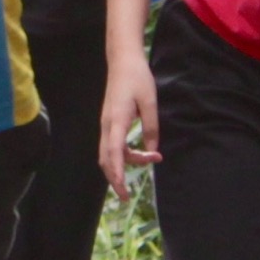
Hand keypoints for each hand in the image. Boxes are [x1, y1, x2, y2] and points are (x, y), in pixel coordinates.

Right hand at [100, 50, 160, 194]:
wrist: (123, 61)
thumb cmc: (137, 78)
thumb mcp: (149, 102)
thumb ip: (151, 126)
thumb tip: (153, 148)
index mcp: (117, 120)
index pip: (114, 152)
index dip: (118, 172)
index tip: (122, 188)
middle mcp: (107, 126)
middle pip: (106, 159)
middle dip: (115, 179)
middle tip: (127, 197)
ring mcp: (106, 124)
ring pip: (108, 154)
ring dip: (123, 166)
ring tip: (148, 163)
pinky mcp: (109, 122)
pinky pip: (112, 146)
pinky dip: (122, 156)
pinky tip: (139, 154)